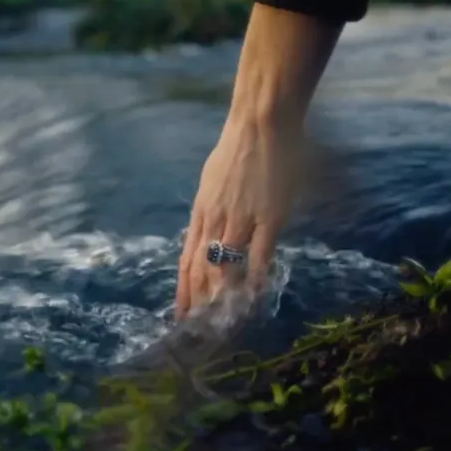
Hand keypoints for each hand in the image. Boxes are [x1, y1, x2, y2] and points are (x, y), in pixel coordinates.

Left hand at [175, 117, 305, 318]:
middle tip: (200, 328)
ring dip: (224, 295)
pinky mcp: (268, 216)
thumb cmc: (238, 148)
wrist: (260, 122)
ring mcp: (241, 219)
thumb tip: (208, 230)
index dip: (184, 290)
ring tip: (224, 320)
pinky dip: (255, 277)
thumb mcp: (212, 180)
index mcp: (201, 211)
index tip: (181, 315)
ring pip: (225, 265)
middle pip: (200, 269)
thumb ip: (211, 208)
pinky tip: (254, 295)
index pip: (186, 259)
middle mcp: (215, 219)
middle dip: (199, 301)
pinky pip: (259, 254)